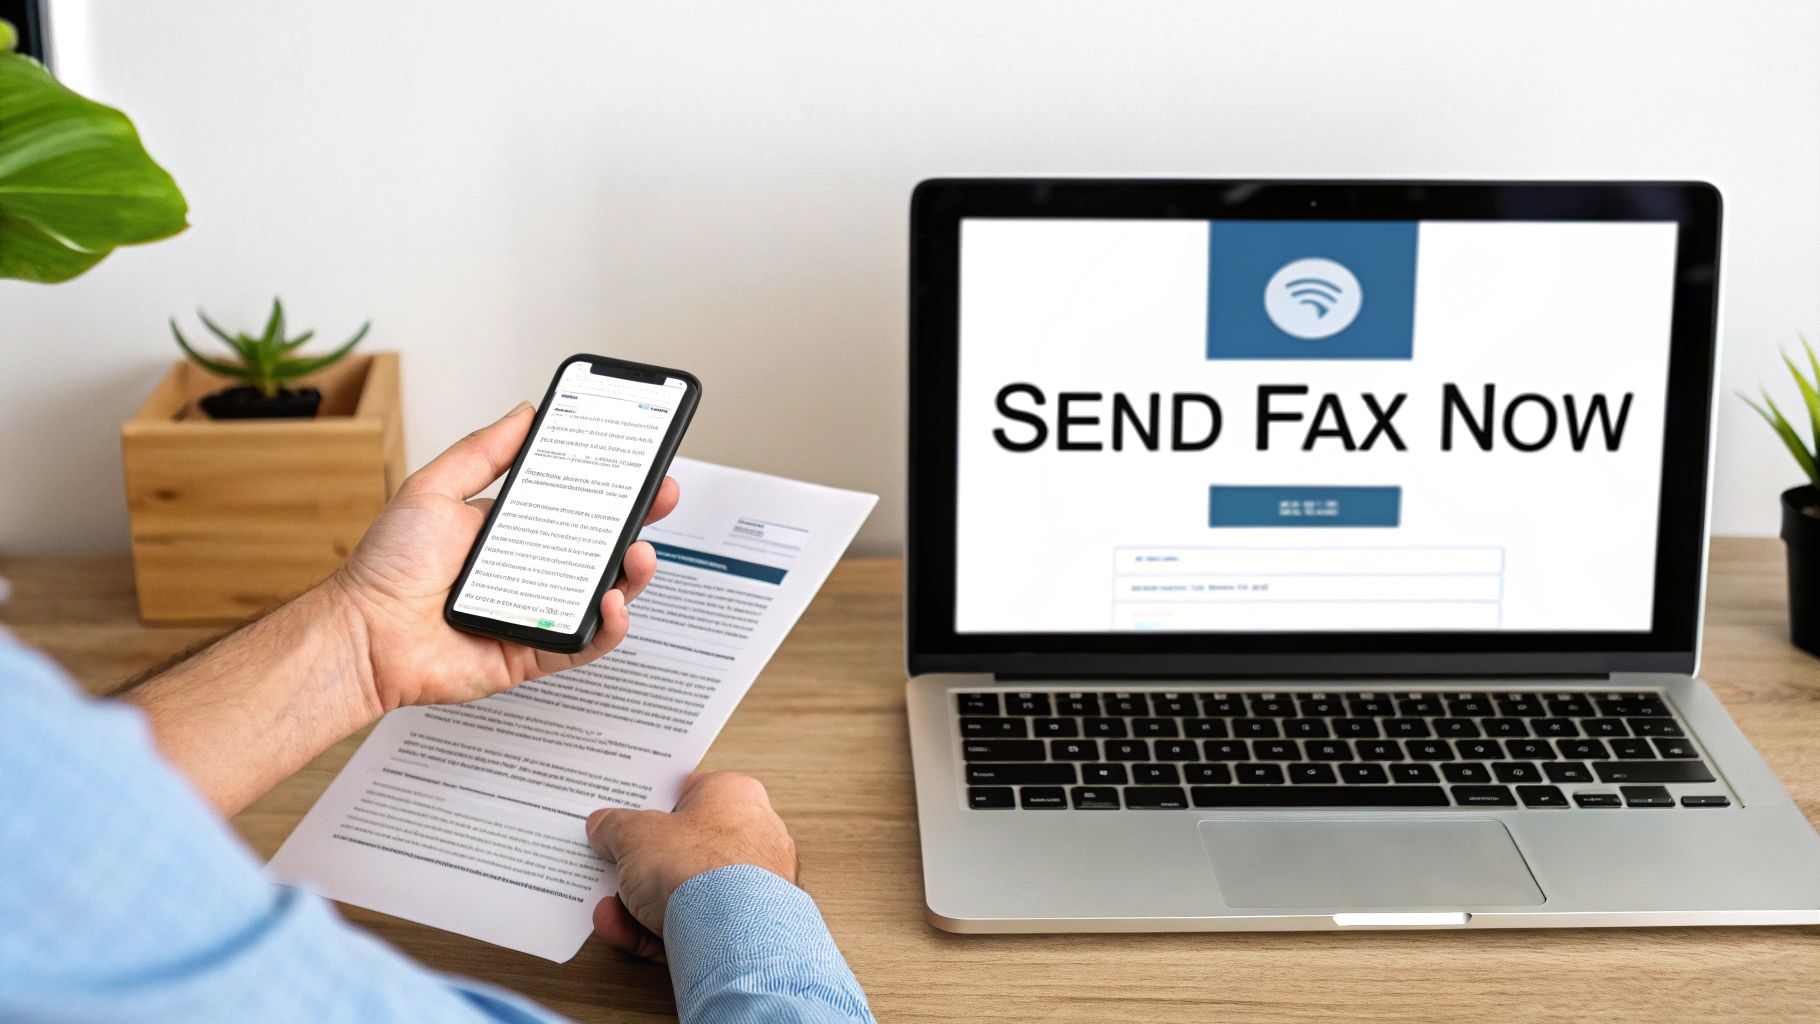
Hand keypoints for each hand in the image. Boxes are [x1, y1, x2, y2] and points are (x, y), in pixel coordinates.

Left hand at [332, 401, 679, 710]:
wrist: (363, 634)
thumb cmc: (387, 567)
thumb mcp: (434, 488)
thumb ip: (484, 451)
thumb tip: (525, 413)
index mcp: (512, 530)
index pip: (576, 504)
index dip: (612, 485)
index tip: (639, 462)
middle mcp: (530, 570)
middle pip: (602, 546)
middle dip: (640, 521)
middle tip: (662, 497)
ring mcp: (537, 612)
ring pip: (605, 593)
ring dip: (633, 573)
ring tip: (638, 553)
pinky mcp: (537, 653)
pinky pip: (587, 643)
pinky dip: (610, 625)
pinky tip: (610, 602)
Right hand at [585, 772, 799, 959]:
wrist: (734, 935)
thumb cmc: (702, 869)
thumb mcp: (636, 835)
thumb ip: (615, 826)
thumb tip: (604, 825)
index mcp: (734, 796)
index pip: (688, 792)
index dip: (650, 806)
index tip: (621, 817)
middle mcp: (751, 837)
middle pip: (681, 848)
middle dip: (638, 864)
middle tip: (609, 865)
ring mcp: (750, 886)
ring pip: (681, 892)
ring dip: (636, 904)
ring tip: (608, 908)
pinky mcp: (741, 928)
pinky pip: (689, 924)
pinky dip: (652, 929)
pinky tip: (620, 930)